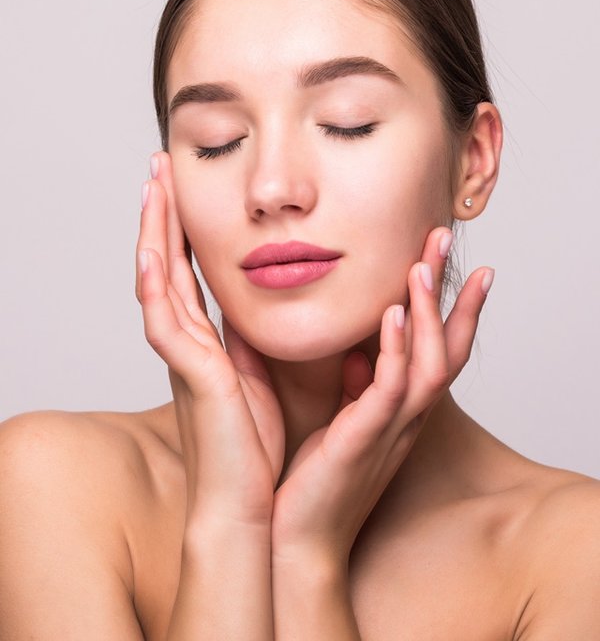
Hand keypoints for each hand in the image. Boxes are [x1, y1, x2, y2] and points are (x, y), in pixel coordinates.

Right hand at [135, 152, 284, 525]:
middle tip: (158, 166)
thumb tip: (263, 309)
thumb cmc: (256, 446)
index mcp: (206, 342)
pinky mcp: (192, 379)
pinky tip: (150, 254)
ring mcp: (184, 359)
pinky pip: (165, 326)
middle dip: (163, 214)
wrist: (247, 505)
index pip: (189, 271)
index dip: (184, 227)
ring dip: (154, 233)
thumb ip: (254, 340)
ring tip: (152, 186)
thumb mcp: (258, 375)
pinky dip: (155, 289)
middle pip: (167, 263)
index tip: (183, 186)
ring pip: (159, 282)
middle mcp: (188, 343)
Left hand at [271, 226, 492, 564]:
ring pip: (427, 362)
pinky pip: (390, 389)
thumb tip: (352, 353)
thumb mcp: (340, 423)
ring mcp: (390, 428)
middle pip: (446, 346)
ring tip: (421, 264)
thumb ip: (352, 387)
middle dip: (450, 292)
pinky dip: (395, 349)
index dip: (448, 304)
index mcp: (398, 409)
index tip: (447, 259)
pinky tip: (392, 314)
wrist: (295, 538)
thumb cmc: (315, 479)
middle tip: (446, 238)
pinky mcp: (365, 440)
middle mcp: (405, 416)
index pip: (435, 348)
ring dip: (427, 311)